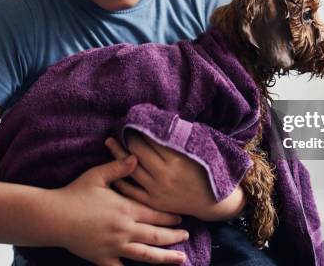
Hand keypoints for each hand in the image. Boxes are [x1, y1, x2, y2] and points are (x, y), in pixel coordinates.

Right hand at [49, 153, 188, 265]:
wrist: (53, 216)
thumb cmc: (75, 193)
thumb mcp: (97, 175)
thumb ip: (119, 167)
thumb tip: (136, 157)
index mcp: (125, 208)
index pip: (155, 214)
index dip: (170, 216)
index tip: (182, 217)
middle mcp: (124, 229)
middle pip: (156, 235)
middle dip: (174, 236)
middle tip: (187, 236)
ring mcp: (114, 246)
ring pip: (146, 255)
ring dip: (166, 257)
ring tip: (182, 259)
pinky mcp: (102, 259)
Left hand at [106, 134, 245, 221]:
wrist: (213, 202)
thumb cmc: (207, 171)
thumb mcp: (199, 151)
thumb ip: (181, 137)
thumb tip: (164, 121)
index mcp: (177, 160)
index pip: (153, 139)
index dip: (142, 129)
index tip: (134, 121)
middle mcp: (165, 175)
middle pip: (139, 152)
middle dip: (127, 138)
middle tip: (119, 128)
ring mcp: (158, 190)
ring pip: (131, 169)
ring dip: (118, 154)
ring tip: (110, 142)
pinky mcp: (154, 202)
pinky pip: (131, 191)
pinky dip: (121, 179)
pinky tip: (113, 168)